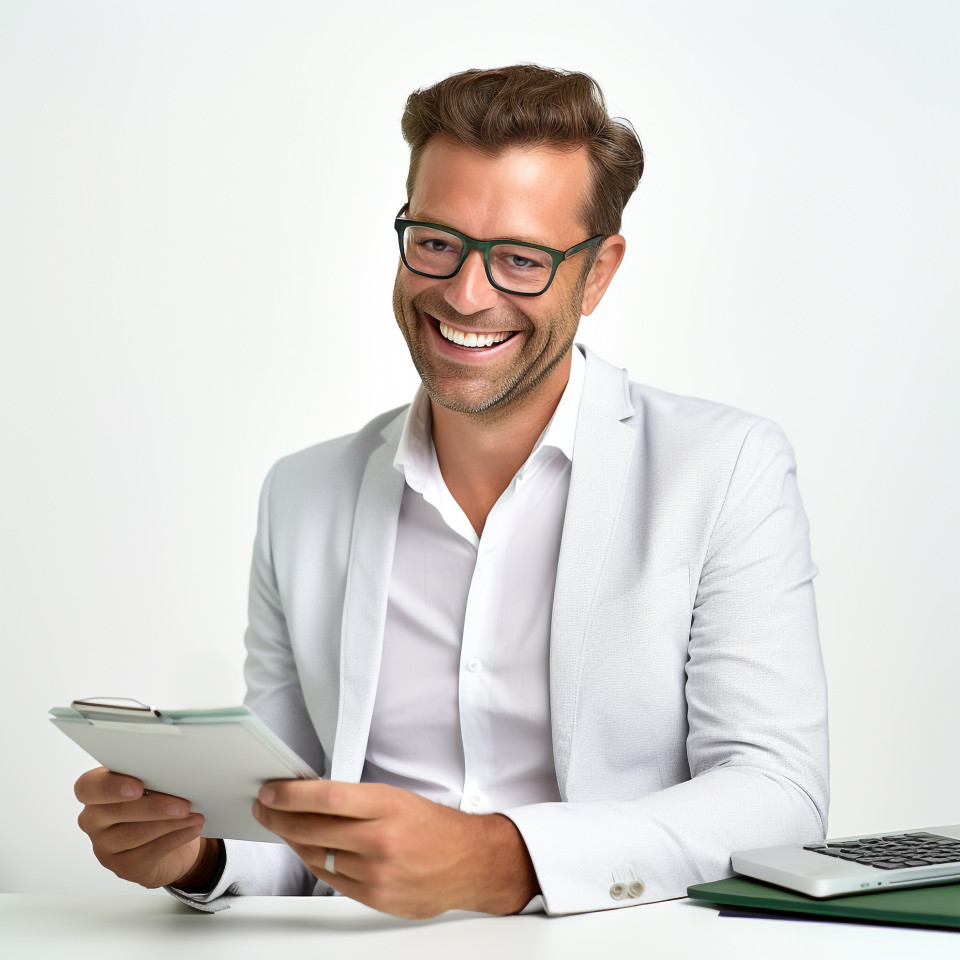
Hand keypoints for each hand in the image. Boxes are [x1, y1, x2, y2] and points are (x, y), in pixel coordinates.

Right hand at [74, 766, 212, 889]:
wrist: (175, 840)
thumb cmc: (160, 802)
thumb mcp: (154, 784)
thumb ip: (152, 777)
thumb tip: (174, 772)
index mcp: (96, 792)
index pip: (88, 787)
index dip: (110, 787)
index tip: (137, 786)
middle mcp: (94, 820)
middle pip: (115, 812)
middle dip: (152, 807)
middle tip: (182, 804)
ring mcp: (105, 846)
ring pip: (134, 834)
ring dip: (169, 823)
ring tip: (193, 815)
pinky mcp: (123, 866)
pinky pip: (149, 852)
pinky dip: (175, 838)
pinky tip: (192, 828)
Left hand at [253, 780, 537, 918]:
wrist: (467, 862)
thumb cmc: (433, 826)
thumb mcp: (398, 798)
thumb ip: (356, 800)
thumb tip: (310, 795)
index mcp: (388, 806)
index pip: (328, 797)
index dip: (292, 794)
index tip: (271, 790)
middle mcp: (380, 839)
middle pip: (313, 828)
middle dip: (279, 816)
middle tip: (264, 807)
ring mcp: (376, 872)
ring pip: (316, 855)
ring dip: (292, 840)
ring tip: (281, 826)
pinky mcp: (374, 897)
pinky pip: (330, 879)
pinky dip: (314, 862)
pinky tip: (308, 850)